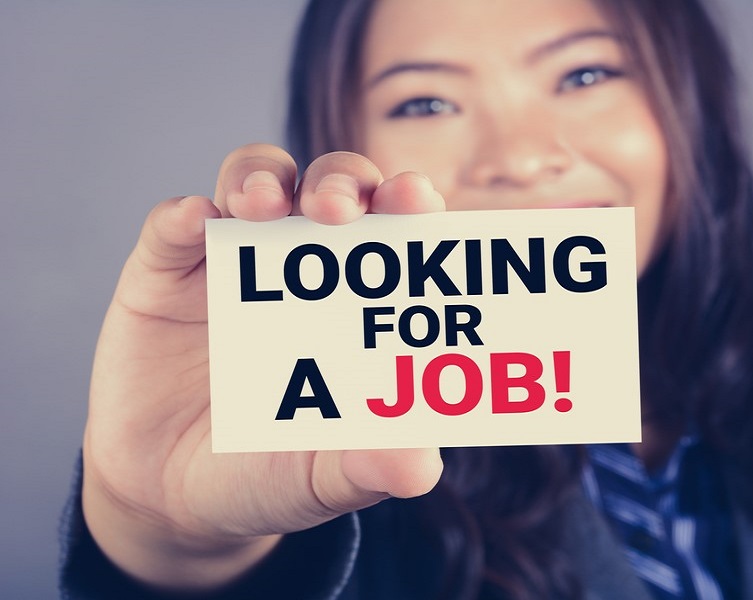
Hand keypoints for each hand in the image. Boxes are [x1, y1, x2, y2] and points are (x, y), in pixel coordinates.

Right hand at [82, 145, 444, 591]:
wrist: (173, 499)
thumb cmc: (270, 475)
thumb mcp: (323, 479)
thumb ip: (369, 468)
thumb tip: (421, 468)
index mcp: (359, 301)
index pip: (396, 229)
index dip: (408, 202)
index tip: (419, 200)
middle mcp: (302, 267)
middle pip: (330, 188)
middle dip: (340, 182)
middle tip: (339, 206)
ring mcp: (231, 262)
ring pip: (255, 183)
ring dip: (264, 180)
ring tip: (265, 203)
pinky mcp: (162, 274)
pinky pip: (170, 227)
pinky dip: (183, 215)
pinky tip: (195, 221)